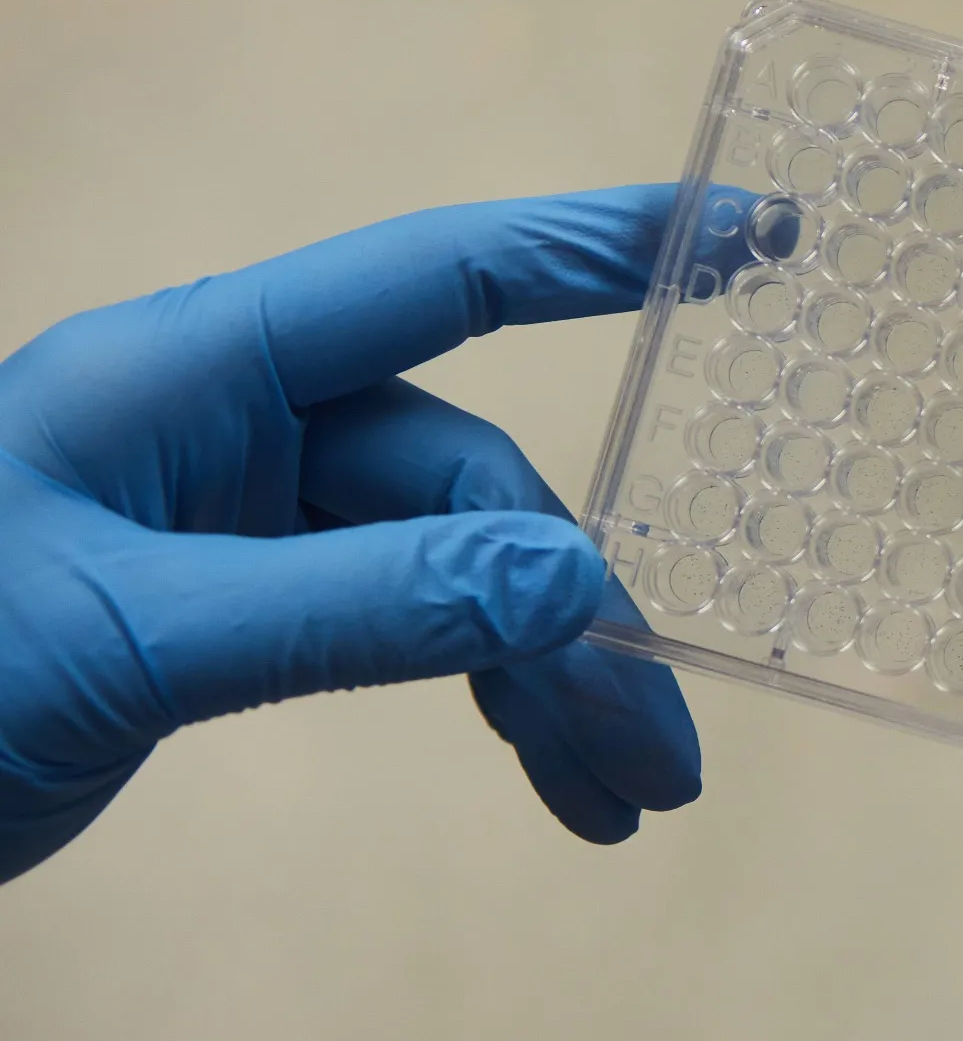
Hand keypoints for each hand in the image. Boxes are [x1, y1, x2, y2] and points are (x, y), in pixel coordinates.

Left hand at [0, 185, 746, 881]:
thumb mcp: (133, 640)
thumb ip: (359, 605)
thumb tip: (572, 587)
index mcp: (199, 370)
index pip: (444, 276)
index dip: (603, 246)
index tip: (752, 237)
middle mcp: (241, 425)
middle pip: (474, 485)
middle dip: (574, 617)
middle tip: (662, 749)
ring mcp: (250, 520)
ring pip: (459, 574)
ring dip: (549, 684)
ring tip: (627, 802)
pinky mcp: (249, 610)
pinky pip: (411, 634)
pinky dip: (485, 705)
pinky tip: (552, 788)